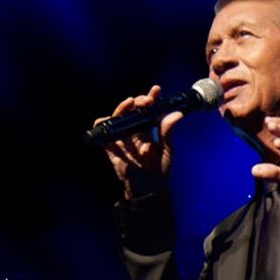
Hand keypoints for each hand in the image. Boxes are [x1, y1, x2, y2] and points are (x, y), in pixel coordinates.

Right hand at [93, 85, 183, 199]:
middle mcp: (135, 130)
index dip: (151, 97)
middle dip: (139, 101)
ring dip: (122, 107)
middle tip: (145, 101)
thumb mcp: (166, 150)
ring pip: (118, 116)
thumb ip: (168, 131)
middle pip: (133, 109)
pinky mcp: (111, 146)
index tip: (156, 90)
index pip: (150, 109)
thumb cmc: (159, 170)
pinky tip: (109, 119)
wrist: (147, 190)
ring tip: (130, 103)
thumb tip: (177, 114)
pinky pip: (103, 131)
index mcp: (150, 129)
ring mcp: (123, 137)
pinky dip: (102, 123)